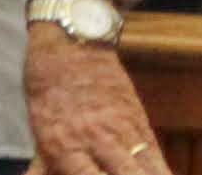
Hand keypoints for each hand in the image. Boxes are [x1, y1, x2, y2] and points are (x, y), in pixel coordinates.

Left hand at [20, 25, 159, 174]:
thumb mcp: (40, 131)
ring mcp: (120, 128)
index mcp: (64, 146)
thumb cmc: (48, 89)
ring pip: (146, 169)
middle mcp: (95, 139)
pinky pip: (154, 154)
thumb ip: (43, 169)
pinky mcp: (138, 118)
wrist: (71, 40)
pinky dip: (162, 172)